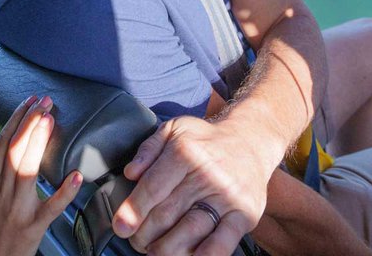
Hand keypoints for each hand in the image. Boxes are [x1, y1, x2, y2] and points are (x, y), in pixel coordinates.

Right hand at [0, 95, 82, 255]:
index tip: (30, 101)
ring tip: (50, 120)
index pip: (4, 142)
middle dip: (30, 122)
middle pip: (15, 150)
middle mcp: (2, 191)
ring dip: (38, 143)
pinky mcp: (34, 226)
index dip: (17, 119)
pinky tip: (76, 176)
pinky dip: (64, 192)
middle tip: (45, 102)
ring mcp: (18, 209)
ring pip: (28, 170)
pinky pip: (51, 208)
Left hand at [113, 115, 275, 255]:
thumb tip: (130, 173)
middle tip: (136, 240)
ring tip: (154, 251)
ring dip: (166, 248)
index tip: (121, 226)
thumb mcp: (175, 129)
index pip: (153, 188)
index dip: (133, 210)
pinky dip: (204, 255)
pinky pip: (222, 242)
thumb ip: (149, 148)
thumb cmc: (206, 140)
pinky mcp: (245, 215)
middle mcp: (207, 175)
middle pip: (167, 213)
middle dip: (145, 233)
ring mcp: (227, 197)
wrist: (250, 141)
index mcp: (185, 152)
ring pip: (190, 230)